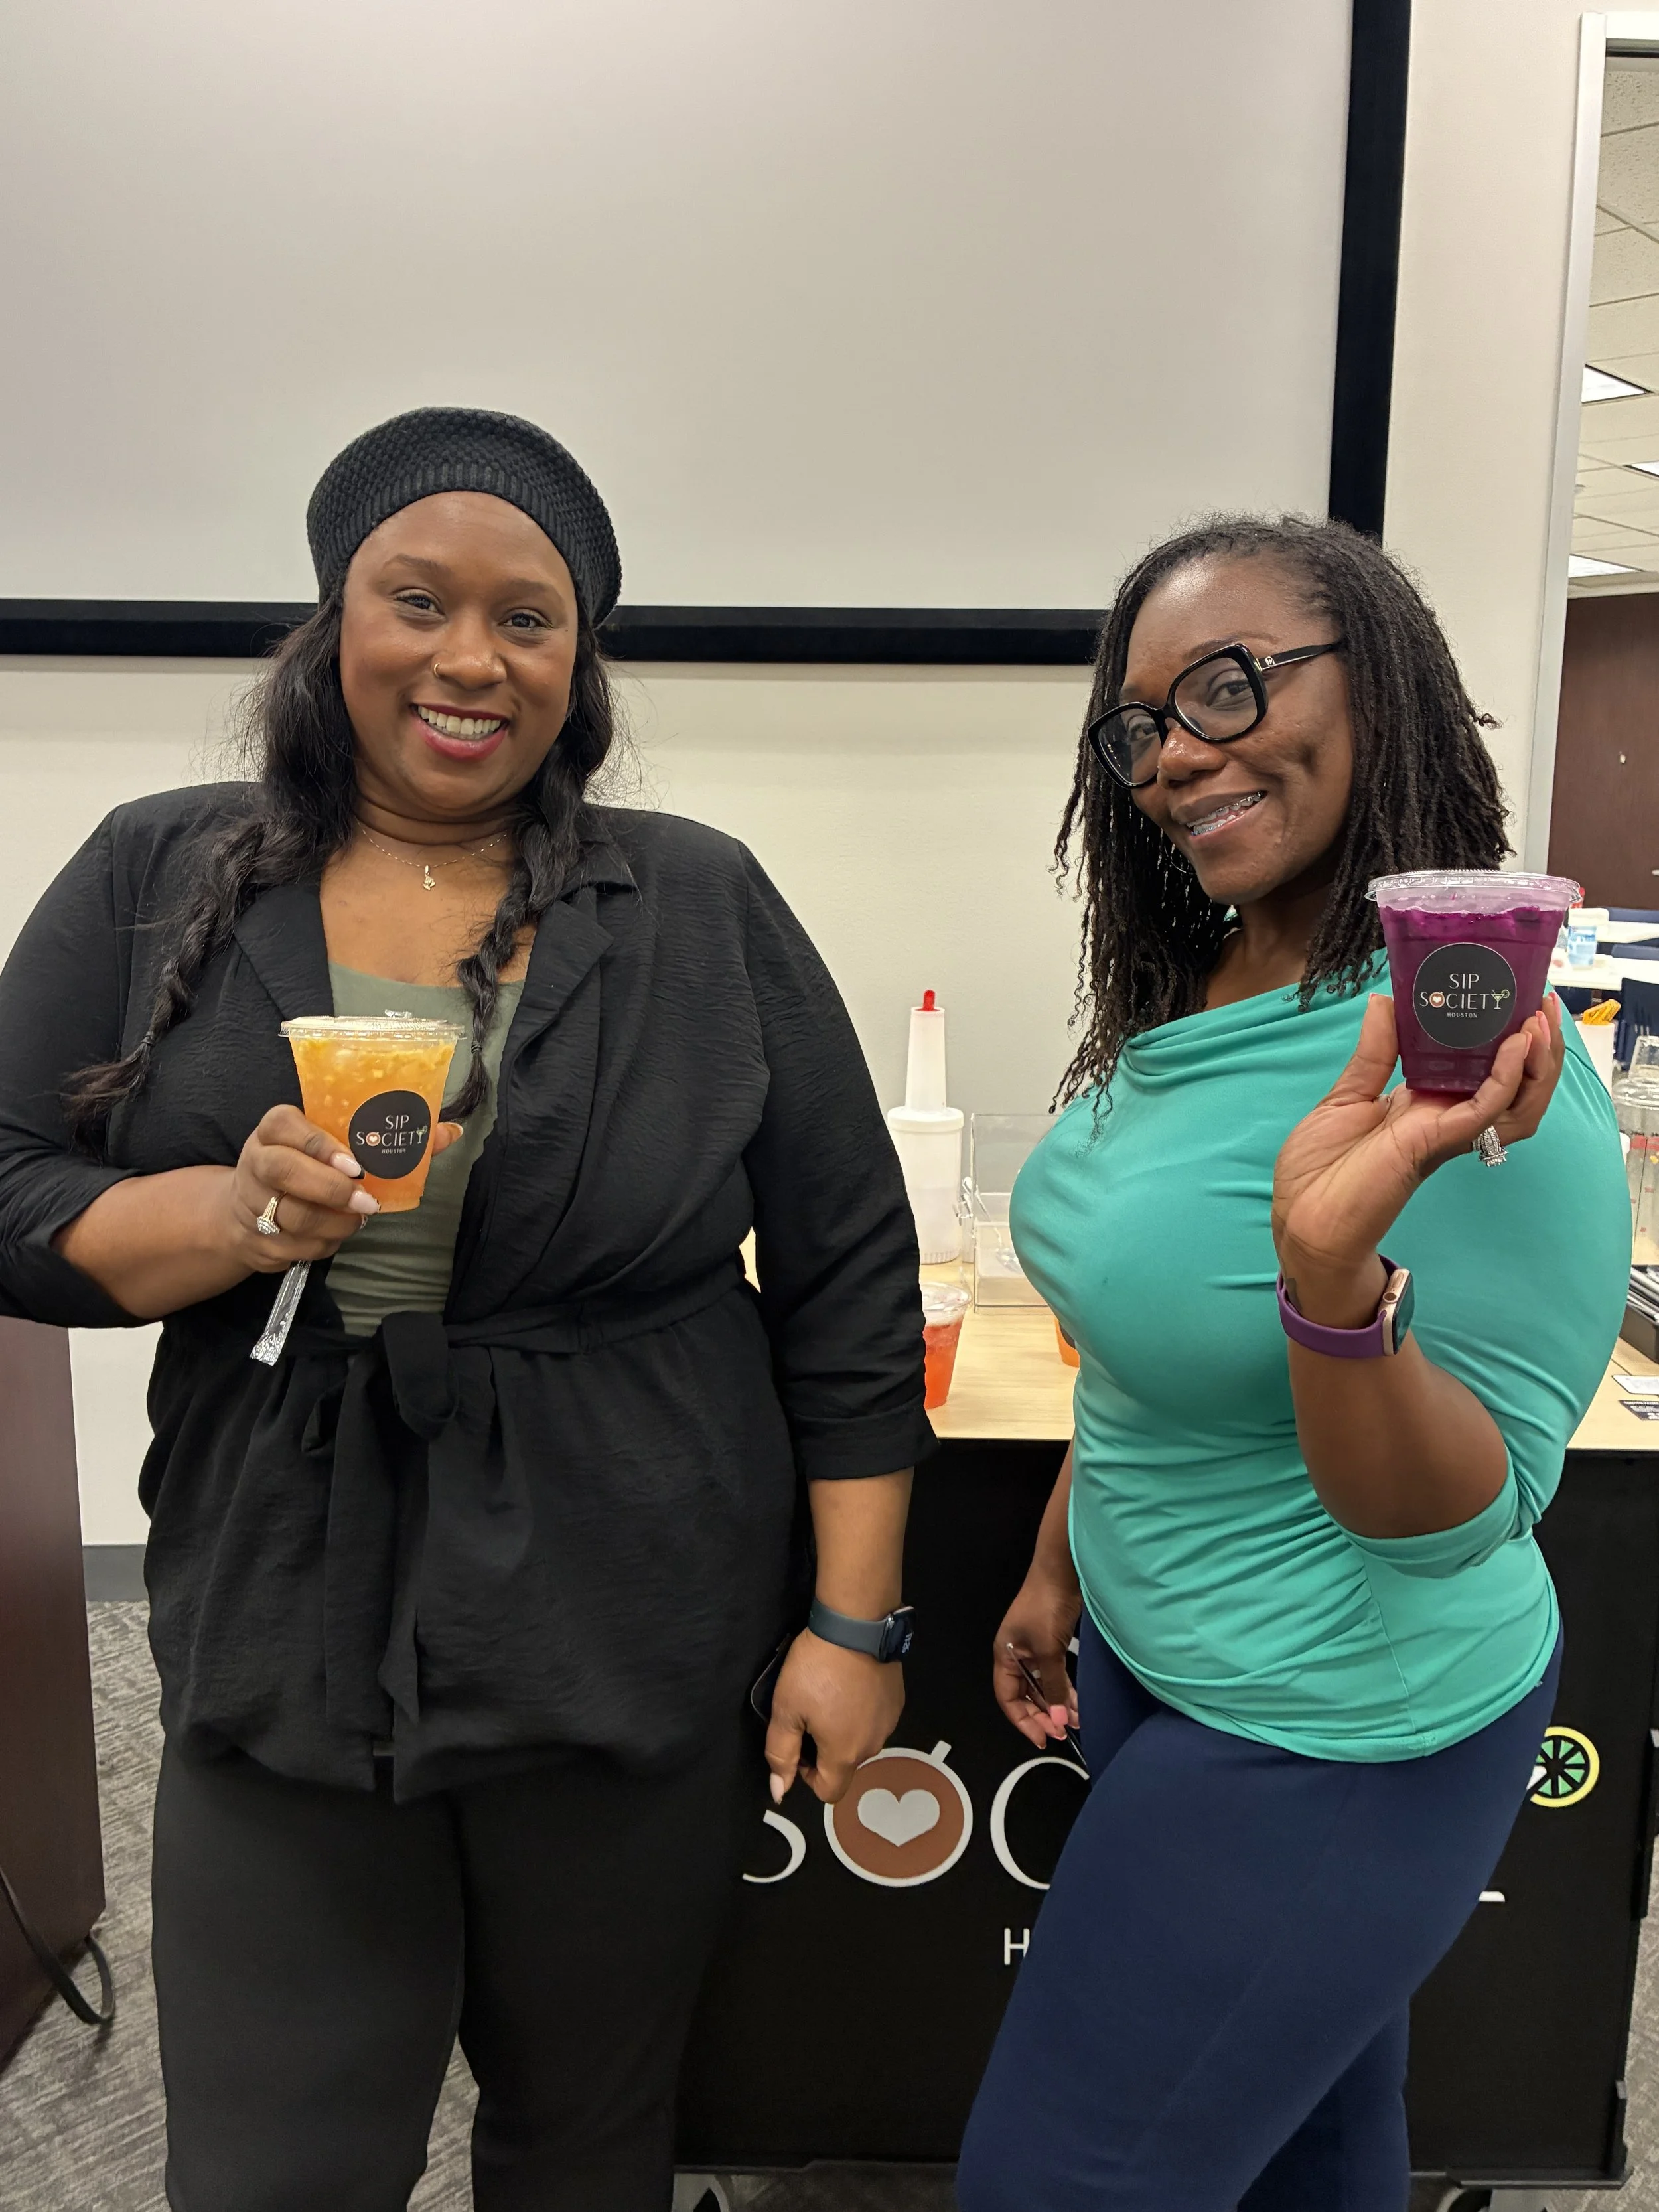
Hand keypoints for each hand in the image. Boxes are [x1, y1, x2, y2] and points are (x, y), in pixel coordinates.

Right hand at [224, 1104, 463, 1272]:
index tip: (357, 1165)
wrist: (248, 1209)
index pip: (288, 1126)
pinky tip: (336, 1234)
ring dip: (336, 1223)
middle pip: (285, 1171)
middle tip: (367, 1202)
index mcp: (275, 1128)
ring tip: (359, 1219)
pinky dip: (324, 1244)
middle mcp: (257, 1159)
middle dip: (333, 1190)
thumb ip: (389, 1139)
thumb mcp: (335, 1144)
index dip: (321, 1146)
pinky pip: (296, 1247)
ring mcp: (251, 1202)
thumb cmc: (308, 1166)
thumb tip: (451, 1132)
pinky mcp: (256, 1240)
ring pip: (294, 1215)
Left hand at [764, 1630, 904, 1804]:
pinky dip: (861, 1712)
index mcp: (844, 1754)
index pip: (829, 1791)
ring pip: (861, 1741)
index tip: (800, 1744)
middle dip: (825, 1749)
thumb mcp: (786, 1709)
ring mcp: (889, 1723)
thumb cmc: (816, 1670)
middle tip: (810, 1713)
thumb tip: (779, 1791)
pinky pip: (876, 1720)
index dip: (808, 1777)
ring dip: (845, 1730)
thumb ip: (781, 1754)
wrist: (857, 1626)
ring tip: (831, 1695)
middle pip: (845, 1765)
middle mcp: (872, 1745)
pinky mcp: (898, 1701)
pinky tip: (851, 1685)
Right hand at [994, 1573, 1081, 1748]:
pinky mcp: (1051, 1642)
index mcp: (1004, 1654)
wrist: (1062, 1569)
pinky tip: (1078, 1702)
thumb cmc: (1046, 1606)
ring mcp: (1034, 1648)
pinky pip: (1054, 1674)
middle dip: (1042, 1715)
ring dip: (1057, 1704)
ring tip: (1075, 1721)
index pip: (1008, 1698)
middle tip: (1062, 1732)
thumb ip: (1053, 1686)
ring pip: (1042, 1686)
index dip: (1023, 1721)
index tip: (1044, 1738)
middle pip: (1024, 1694)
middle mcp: (1016, 1654)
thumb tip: (1060, 1720)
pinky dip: (1064, 1689)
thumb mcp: (1048, 1650)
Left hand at [1271, 994, 1565, 1304]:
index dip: (1506, 1036)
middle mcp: (1446, 1117)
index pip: (1484, 1068)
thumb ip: (1374, 1051)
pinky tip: (1514, 1047)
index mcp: (1427, 1103)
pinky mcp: (1436, 1143)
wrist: (1302, 1218)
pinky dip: (1506, 1078)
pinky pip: (1486, 1109)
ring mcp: (1446, 1132)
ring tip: (1540, 1023)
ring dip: (1537, 1064)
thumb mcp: (1346, 1096)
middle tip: (1542, 1004)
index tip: (1515, 996)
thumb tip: (1384, 1000)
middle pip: (1516, 1085)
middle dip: (1538, 1048)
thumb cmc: (1320, 1167)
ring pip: (1518, 1102)